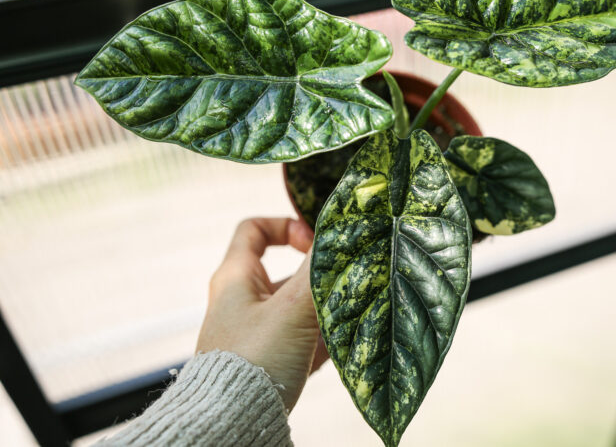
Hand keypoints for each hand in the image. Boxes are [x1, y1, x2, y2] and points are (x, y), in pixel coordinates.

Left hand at [196, 217, 327, 410]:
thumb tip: (344, 230)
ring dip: (324, 314)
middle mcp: (241, 304)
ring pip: (298, 312)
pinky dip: (321, 343)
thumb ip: (320, 269)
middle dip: (318, 281)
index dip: (286, 226)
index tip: (315, 241)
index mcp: (236, 279)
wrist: (230, 426)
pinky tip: (338, 350)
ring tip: (346, 320)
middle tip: (343, 285)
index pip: (254, 231)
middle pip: (285, 276)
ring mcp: (254, 335)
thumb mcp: (292, 308)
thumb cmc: (252, 362)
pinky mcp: (266, 364)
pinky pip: (300, 343)